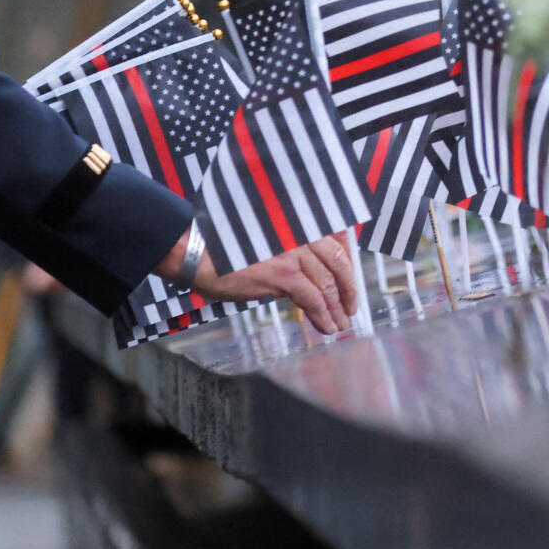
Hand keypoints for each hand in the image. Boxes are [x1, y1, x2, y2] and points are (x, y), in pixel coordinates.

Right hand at [193, 233, 360, 332]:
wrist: (198, 252)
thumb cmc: (223, 246)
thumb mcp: (263, 238)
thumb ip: (287, 249)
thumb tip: (306, 273)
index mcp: (297, 222)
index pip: (334, 242)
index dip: (346, 265)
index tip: (349, 282)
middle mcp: (300, 232)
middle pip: (337, 262)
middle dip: (348, 288)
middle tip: (351, 306)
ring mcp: (294, 252)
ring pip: (327, 283)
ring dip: (337, 307)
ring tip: (340, 323)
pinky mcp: (284, 274)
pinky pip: (313, 298)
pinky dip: (323, 315)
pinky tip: (327, 326)